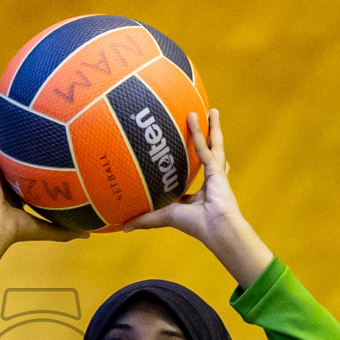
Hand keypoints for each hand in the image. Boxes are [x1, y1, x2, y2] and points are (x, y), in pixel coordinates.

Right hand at [0, 107, 88, 285]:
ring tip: (1, 106)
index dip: (31, 161)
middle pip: (10, 153)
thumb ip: (65, 229)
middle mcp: (4, 177)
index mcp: (16, 191)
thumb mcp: (47, 228)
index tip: (42, 150)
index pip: (24, 172)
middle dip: (14, 140)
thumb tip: (87, 234)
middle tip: (23, 122)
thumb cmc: (17, 231)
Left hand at [119, 109, 273, 288]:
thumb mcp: (166, 217)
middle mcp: (210, 181)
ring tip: (210, 110)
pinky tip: (193, 116)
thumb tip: (123, 227)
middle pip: (209, 154)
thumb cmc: (196, 225)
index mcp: (201, 194)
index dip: (190, 167)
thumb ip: (146, 219)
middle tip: (204, 124)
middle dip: (208, 140)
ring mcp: (216, 174)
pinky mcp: (216, 169)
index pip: (195, 177)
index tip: (184, 158)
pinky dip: (198, 132)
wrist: (216, 228)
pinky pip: (204, 147)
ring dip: (211, 127)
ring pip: (213, 145)